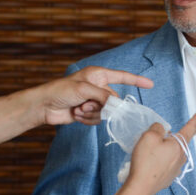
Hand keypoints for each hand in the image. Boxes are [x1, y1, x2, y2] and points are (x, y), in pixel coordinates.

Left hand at [38, 66, 154, 125]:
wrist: (44, 106)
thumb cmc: (61, 91)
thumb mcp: (84, 90)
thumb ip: (103, 96)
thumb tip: (116, 105)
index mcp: (98, 75)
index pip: (122, 77)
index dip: (136, 80)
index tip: (150, 84)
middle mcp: (97, 87)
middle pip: (113, 100)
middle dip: (102, 106)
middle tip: (87, 105)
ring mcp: (92, 100)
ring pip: (105, 111)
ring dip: (92, 114)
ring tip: (78, 110)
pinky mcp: (87, 112)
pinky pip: (97, 119)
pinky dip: (88, 119)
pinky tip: (76, 115)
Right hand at [121, 112, 195, 194]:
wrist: (140, 187)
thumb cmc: (146, 161)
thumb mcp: (149, 136)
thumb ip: (158, 128)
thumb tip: (162, 130)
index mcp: (179, 146)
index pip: (190, 129)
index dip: (195, 120)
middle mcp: (181, 158)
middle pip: (178, 142)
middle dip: (169, 138)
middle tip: (154, 137)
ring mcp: (175, 169)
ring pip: (172, 153)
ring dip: (164, 149)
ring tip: (148, 151)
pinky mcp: (167, 177)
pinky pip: (166, 163)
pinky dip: (159, 160)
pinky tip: (149, 162)